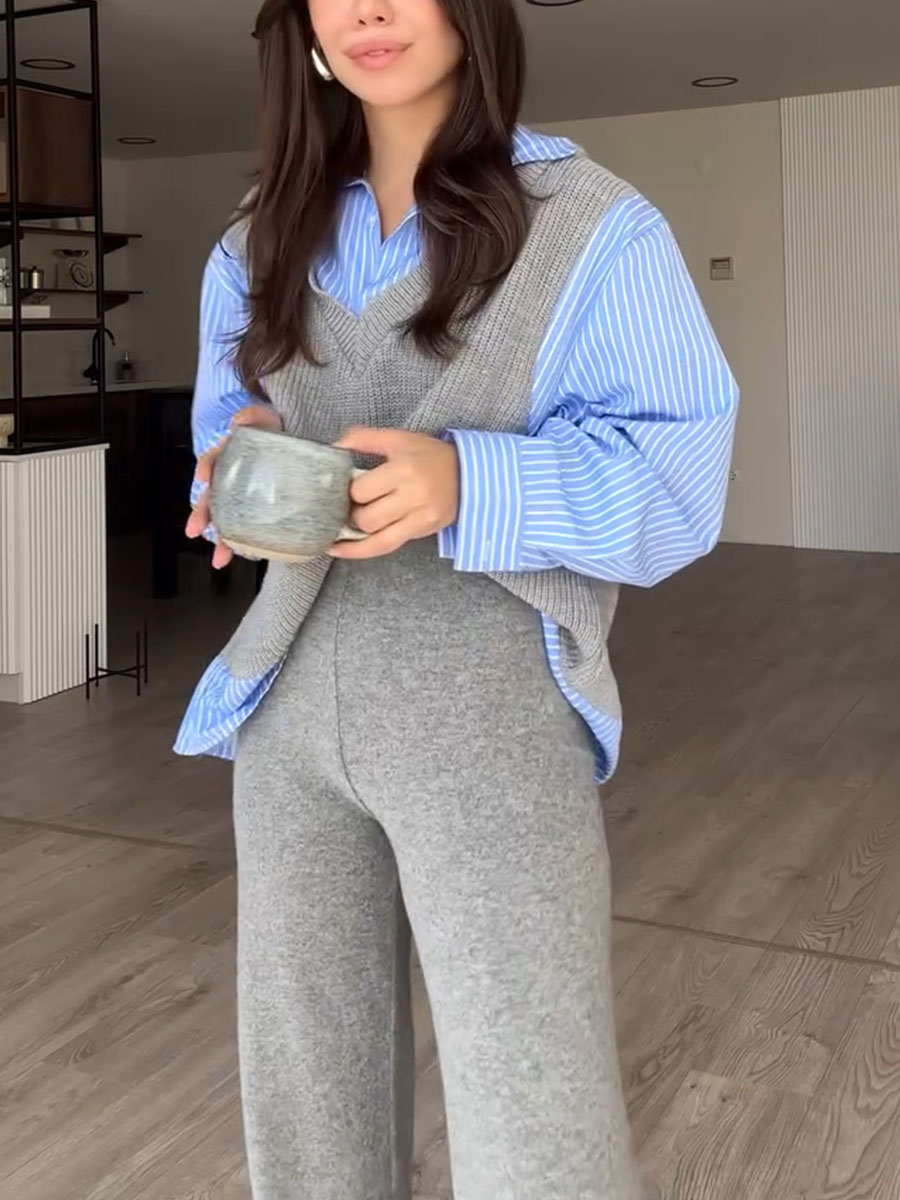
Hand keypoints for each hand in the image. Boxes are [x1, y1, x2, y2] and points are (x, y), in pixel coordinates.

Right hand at [185, 403, 282, 568]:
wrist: (292, 446)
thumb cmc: (273, 434)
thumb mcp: (265, 419)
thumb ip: (252, 417)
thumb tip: (239, 421)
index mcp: (229, 457)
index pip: (212, 460)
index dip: (206, 467)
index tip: (204, 476)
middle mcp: (229, 480)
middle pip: (210, 498)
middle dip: (201, 515)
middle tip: (194, 529)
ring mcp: (240, 498)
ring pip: (225, 520)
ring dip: (220, 540)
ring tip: (219, 558)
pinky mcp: (255, 512)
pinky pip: (245, 529)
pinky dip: (241, 544)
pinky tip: (240, 556)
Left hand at [329, 428, 458, 559]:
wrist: (467, 474)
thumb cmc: (429, 455)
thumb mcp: (398, 438)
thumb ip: (364, 438)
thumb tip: (334, 447)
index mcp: (404, 469)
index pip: (361, 490)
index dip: (349, 490)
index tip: (349, 486)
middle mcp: (413, 496)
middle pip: (366, 518)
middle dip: (352, 513)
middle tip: (352, 504)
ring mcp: (420, 518)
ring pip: (375, 537)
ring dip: (355, 532)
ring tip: (347, 524)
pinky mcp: (423, 532)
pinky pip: (386, 546)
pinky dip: (360, 550)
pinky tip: (340, 550)